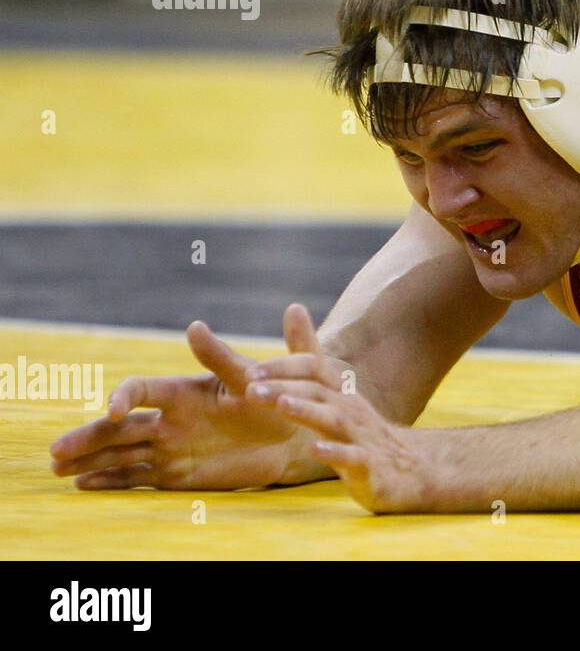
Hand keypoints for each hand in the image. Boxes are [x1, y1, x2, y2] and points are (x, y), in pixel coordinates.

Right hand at [49, 303, 337, 489]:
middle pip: (119, 428)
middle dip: (88, 437)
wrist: (291, 434)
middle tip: (56, 449)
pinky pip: (137, 477)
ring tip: (55, 468)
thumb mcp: (249, 377)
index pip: (142, 390)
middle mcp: (169, 419)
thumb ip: (221, 357)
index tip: (115, 410)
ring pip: (120, 453)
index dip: (125, 397)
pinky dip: (111, 482)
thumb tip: (194, 325)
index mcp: (183, 391)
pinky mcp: (177, 473)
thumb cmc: (273, 397)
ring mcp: (170, 447)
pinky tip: (83, 485)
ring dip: (89, 460)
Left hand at [244, 307, 433, 513]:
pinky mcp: (369, 468)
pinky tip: (316, 450)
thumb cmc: (361, 432)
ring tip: (281, 405)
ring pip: (334, 420)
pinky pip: (354, 458)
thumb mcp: (335, 397)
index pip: (314, 368)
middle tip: (250, 388)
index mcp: (340, 393)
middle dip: (284, 387)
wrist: (409, 470)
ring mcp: (361, 437)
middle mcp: (350, 409)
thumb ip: (310, 361)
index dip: (284, 366)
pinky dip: (335, 453)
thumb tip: (293, 307)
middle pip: (317, 391)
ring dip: (307, 411)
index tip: (249, 372)